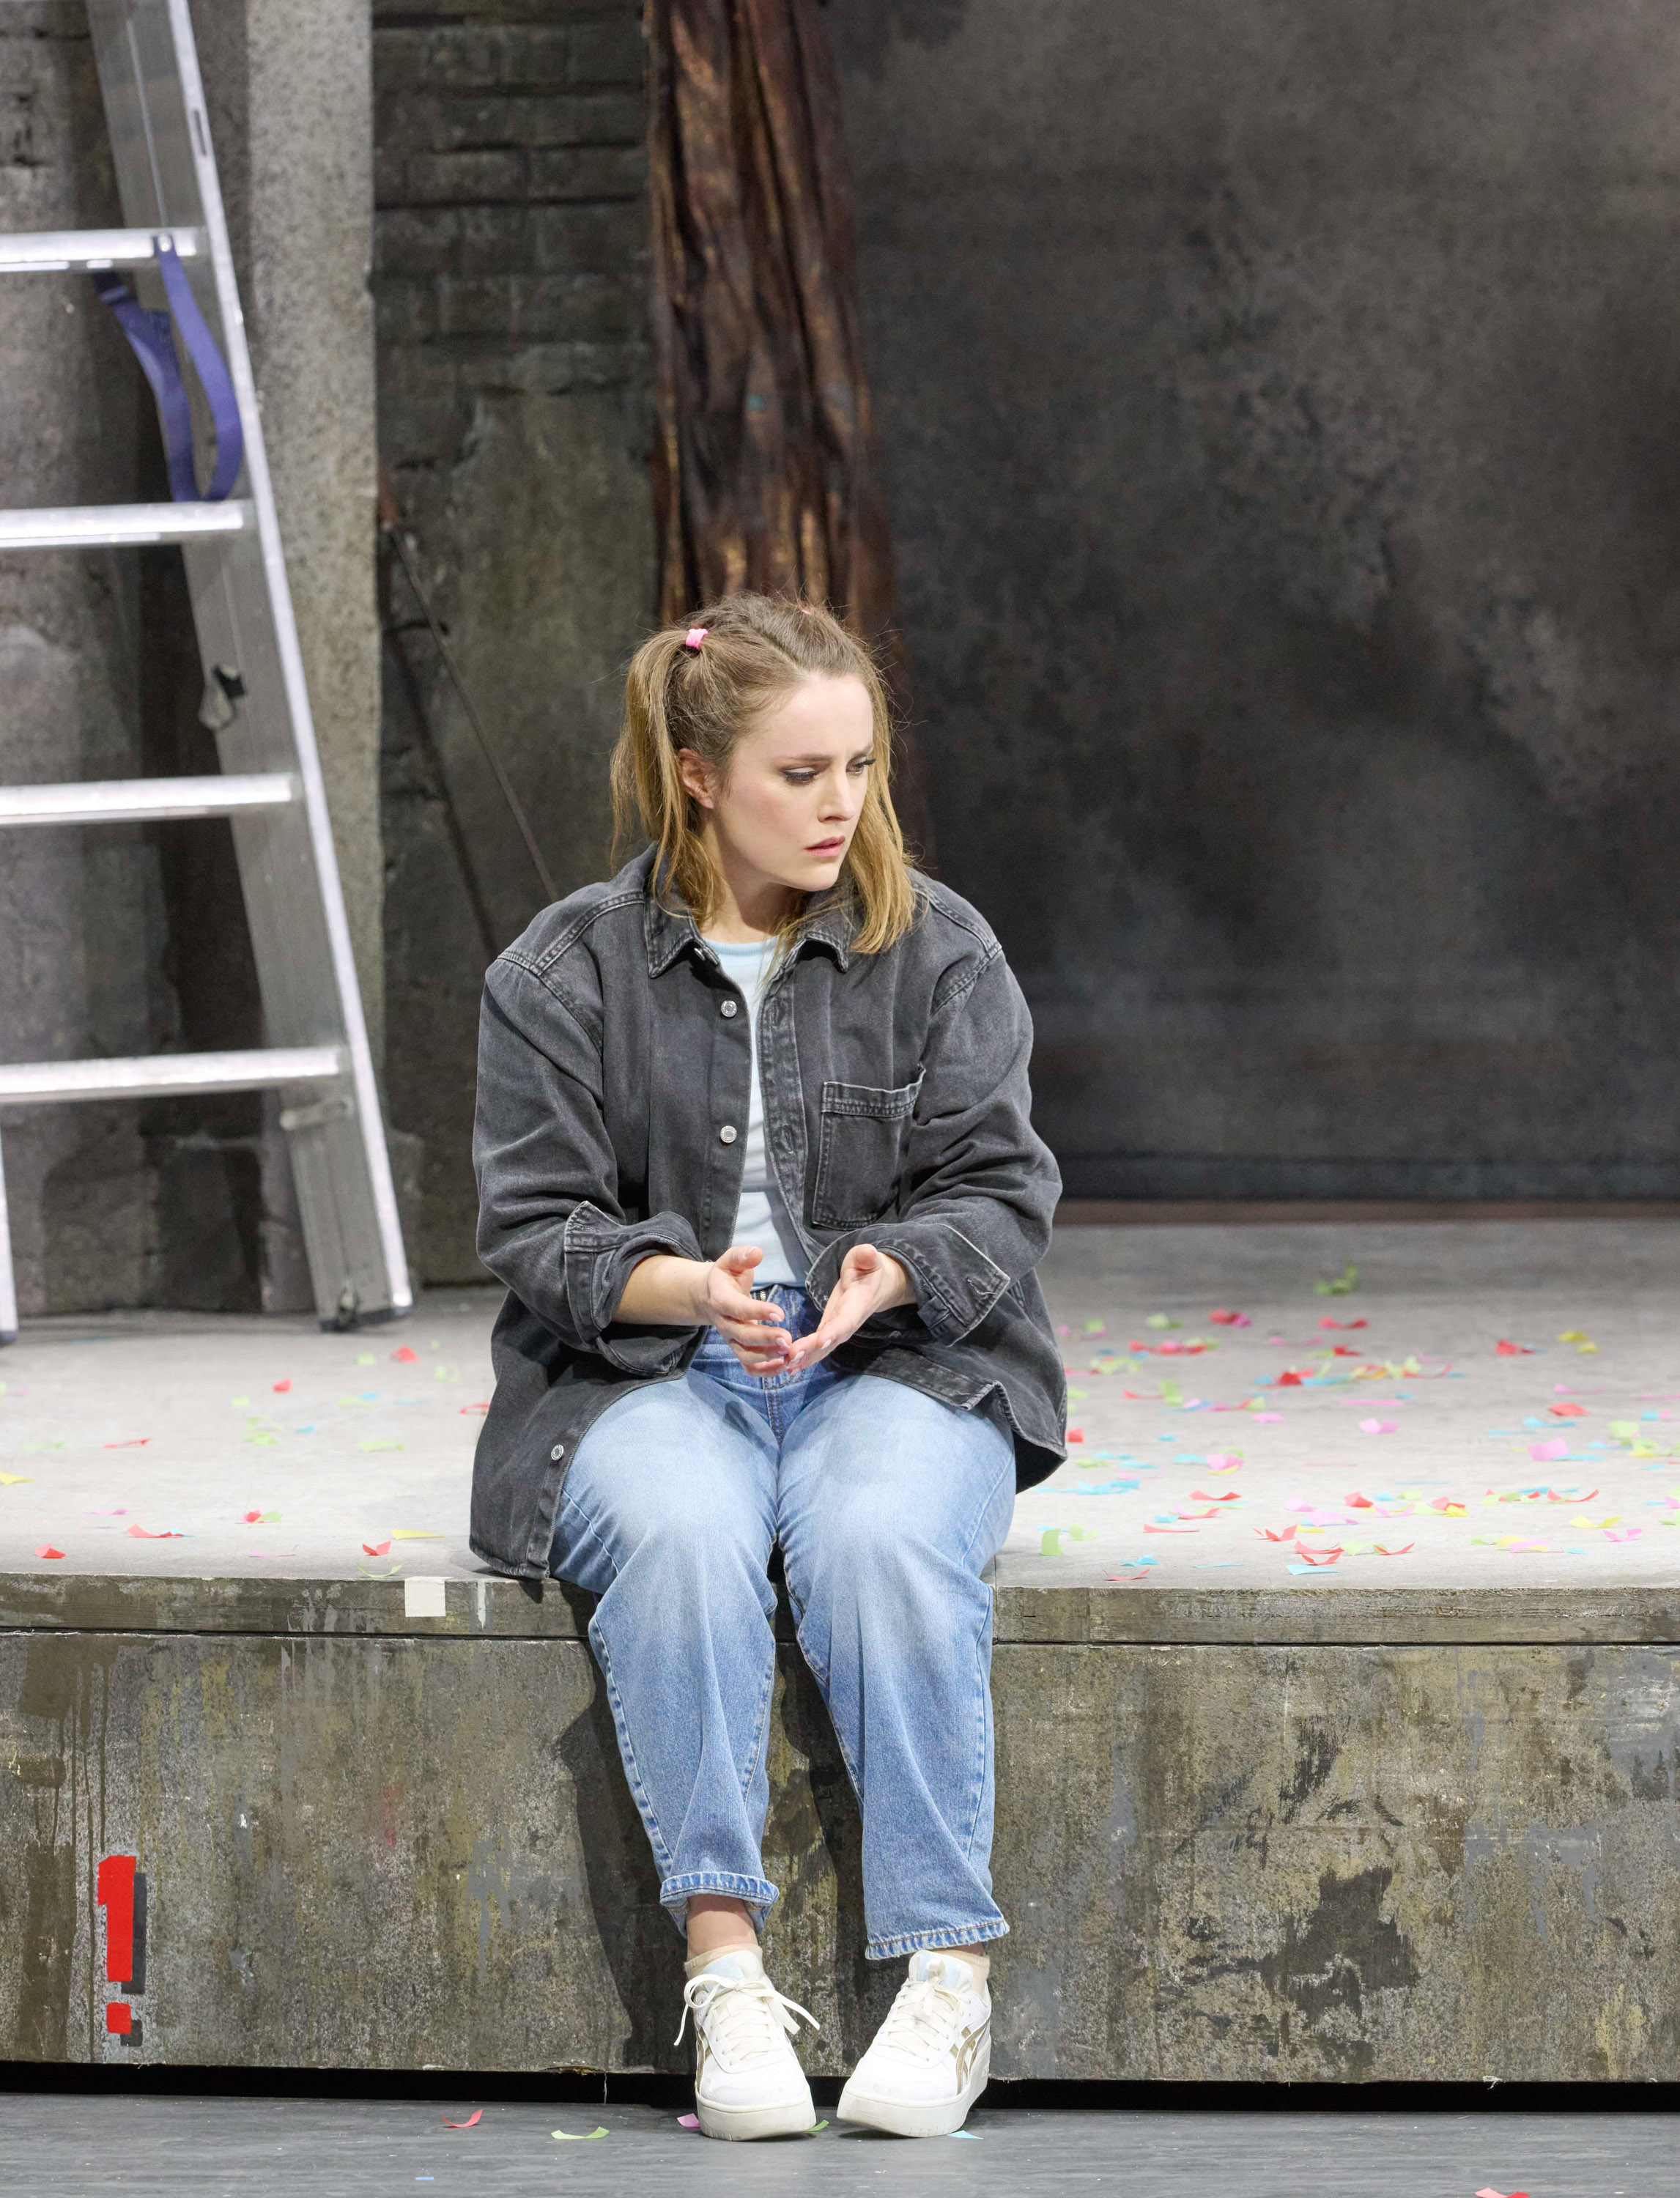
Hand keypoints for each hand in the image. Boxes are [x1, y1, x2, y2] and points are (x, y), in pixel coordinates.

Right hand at [697, 1245, 796, 1374]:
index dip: (758, 1312)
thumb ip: (742, 1256)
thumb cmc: (726, 1276)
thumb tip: (756, 1253)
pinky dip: (764, 1371)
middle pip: (742, 1336)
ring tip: (789, 1353)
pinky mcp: (738, 1349)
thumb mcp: (730, 1261)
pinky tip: (784, 1367)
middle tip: (788, 1339)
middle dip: (765, 1339)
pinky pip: (748, 1366)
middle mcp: (724, 1323)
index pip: (738, 1309)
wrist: (708, 1296)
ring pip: (745, 1355)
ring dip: (767, 1357)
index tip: (780, 1313)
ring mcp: (731, 1339)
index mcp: (721, 1300)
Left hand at [782, 1245, 912, 1373]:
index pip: (846, 1319)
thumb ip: (866, 1257)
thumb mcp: (868, 1260)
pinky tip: (787, 1366)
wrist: (874, 1286)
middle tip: (792, 1356)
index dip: (835, 1331)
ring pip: (823, 1347)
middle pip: (831, 1339)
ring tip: (785, 1364)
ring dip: (805, 1357)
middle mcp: (848, 1322)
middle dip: (813, 1350)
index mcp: (858, 1304)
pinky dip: (804, 1357)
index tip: (820, 1340)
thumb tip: (869, 1252)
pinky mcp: (829, 1331)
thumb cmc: (867, 1269)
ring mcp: (838, 1329)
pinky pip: (817, 1347)